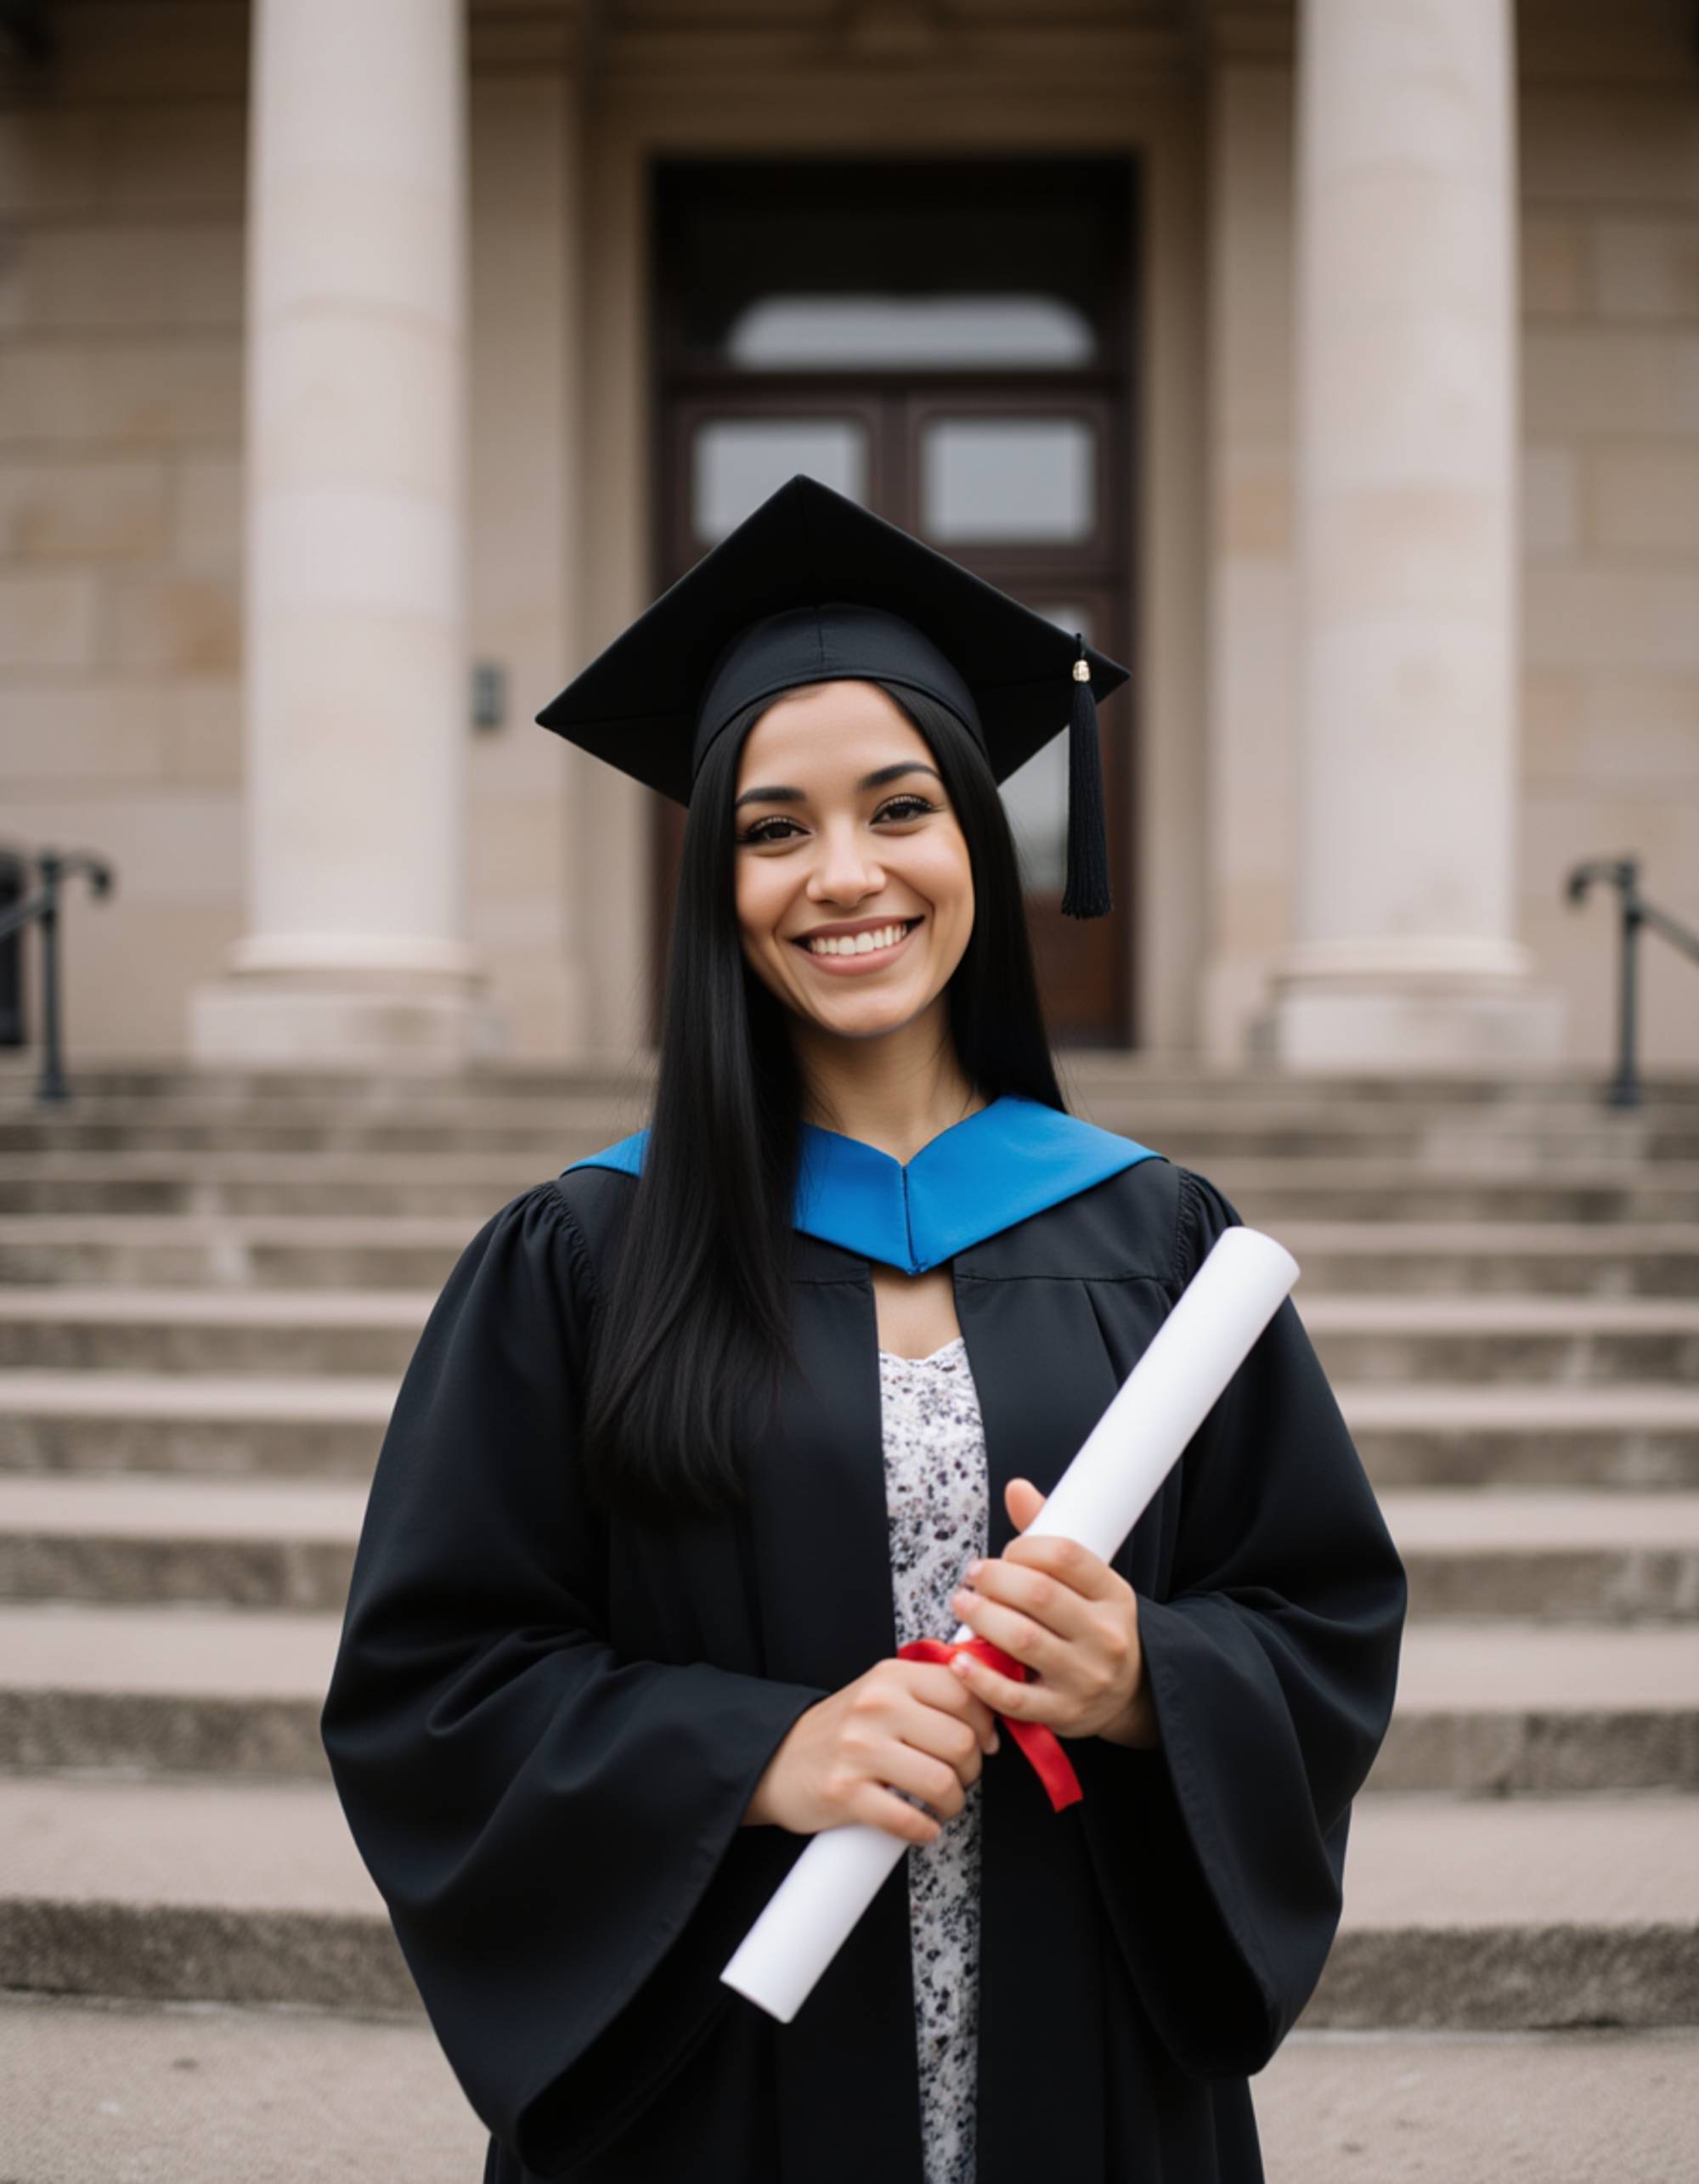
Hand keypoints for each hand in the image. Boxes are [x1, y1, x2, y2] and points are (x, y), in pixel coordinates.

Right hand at [743, 1654, 1002, 1843]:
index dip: (986, 1725)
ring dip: (952, 1804)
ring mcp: (859, 1749)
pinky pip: (908, 1820)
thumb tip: (991, 1722)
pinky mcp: (845, 1793)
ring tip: (941, 1804)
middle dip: (972, 1771)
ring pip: (941, 1783)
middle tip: (959, 1778)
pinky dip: (924, 1831)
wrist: (775, 1760)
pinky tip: (921, 1826)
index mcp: (891, 1677)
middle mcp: (876, 1706)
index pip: (965, 1694)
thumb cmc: (842, 1730)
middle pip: (961, 1742)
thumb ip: (930, 1693)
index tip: (985, 1743)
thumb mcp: (882, 1691)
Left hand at [945, 1478, 1157, 1747]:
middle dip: (994, 1579)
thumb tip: (1015, 1487)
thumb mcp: (1086, 1582)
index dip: (1024, 1547)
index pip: (1066, 1556)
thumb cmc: (1091, 1625)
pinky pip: (1014, 1697)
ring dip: (982, 1617)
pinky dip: (980, 1678)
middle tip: (973, 1577)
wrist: (1128, 1694)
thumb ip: (1048, 1537)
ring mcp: (1085, 1677)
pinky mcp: (1062, 1713)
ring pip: (1024, 1640)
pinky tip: (959, 1660)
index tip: (1005, 1553)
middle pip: (1039, 1595)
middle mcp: (1105, 1635)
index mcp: (1114, 1595)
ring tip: (963, 1604)